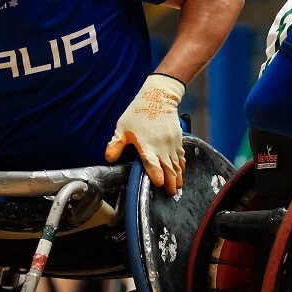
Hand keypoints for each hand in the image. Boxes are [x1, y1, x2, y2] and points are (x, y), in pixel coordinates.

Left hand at [105, 73, 185, 195]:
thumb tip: (109, 158)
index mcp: (147, 145)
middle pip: (168, 169)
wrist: (158, 97)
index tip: (159, 185)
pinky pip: (181, 156)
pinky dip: (182, 165)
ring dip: (178, 177)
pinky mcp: (178, 139)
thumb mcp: (122, 128)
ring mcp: (171, 143)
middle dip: (170, 183)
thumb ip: (116, 145)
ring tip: (177, 188)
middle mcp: (161, 147)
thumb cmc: (138, 112)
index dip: (157, 176)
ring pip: (177, 164)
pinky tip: (181, 171)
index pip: (153, 165)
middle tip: (170, 194)